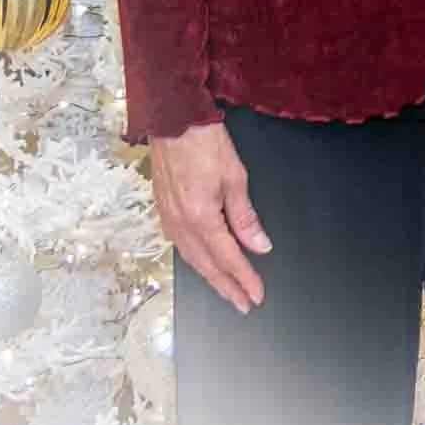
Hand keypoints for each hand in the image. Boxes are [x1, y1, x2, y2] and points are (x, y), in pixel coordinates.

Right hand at [149, 120, 271, 313]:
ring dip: (211, 277)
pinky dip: (197, 260)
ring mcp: (169, 219)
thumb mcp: (235, 177)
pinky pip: (182, 245)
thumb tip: (260, 246)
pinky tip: (204, 262)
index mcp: (201, 218)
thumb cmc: (205, 142)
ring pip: (192, 259)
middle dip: (227, 288)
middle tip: (243, 304)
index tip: (256, 296)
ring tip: (227, 290)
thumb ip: (245, 217)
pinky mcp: (164, 210)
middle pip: (207, 266)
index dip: (244, 279)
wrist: (173, 119)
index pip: (228, 258)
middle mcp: (181, 225)